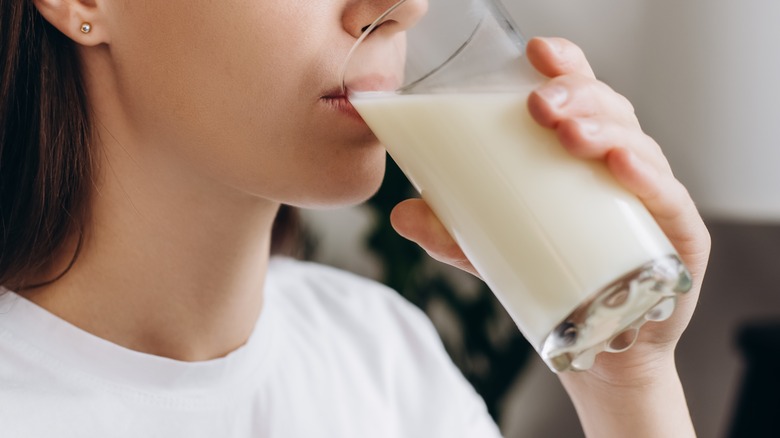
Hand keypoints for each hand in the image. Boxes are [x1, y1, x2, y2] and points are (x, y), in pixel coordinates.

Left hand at [390, 37, 710, 383]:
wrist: (605, 348)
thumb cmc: (558, 280)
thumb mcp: (496, 253)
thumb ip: (453, 234)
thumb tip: (401, 214)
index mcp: (583, 157)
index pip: (582, 96)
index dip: (566, 66)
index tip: (536, 51)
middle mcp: (623, 168)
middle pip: (610, 112)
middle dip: (576, 96)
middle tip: (538, 104)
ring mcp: (653, 200)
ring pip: (640, 146)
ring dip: (606, 130)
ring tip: (569, 133)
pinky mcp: (678, 240)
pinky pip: (670, 201)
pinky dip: (649, 180)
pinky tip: (622, 166)